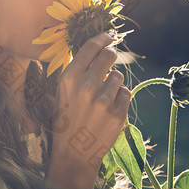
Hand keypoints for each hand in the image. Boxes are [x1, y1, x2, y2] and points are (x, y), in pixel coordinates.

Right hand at [44, 32, 130, 188]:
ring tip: (102, 97)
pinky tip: (108, 109)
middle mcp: (86, 86)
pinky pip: (126, 92)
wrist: (74, 153)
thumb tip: (96, 46)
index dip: (103, 38)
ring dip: (113, 82)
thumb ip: (77, 70)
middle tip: (108, 62)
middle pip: (109, 56)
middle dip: (111, 57)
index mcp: (69, 77)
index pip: (91, 46)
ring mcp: (103, 100)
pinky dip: (120, 98)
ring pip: (118, 76)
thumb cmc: (67, 118)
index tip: (109, 35)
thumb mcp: (62, 91)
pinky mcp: (118, 113)